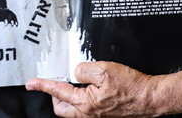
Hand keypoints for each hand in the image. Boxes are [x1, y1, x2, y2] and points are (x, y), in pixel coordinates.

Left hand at [26, 61, 161, 117]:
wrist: (150, 98)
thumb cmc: (131, 87)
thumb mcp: (105, 70)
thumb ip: (84, 69)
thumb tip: (76, 71)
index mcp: (85, 103)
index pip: (57, 91)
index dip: (42, 85)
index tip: (31, 83)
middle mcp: (88, 113)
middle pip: (61, 107)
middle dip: (54, 95)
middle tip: (55, 82)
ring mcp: (96, 115)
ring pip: (73, 109)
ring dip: (68, 97)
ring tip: (74, 83)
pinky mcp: (104, 114)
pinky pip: (86, 107)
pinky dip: (82, 98)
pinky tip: (91, 87)